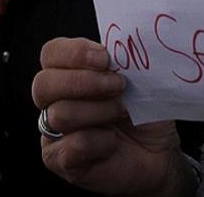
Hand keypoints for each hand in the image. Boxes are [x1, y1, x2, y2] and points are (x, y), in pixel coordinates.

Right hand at [32, 38, 194, 196]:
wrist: (159, 153)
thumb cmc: (144, 113)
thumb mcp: (138, 79)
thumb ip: (122, 59)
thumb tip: (120, 42)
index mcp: (68, 73)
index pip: (52, 54)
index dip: (74, 53)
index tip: (104, 58)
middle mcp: (54, 100)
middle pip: (44, 83)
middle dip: (84, 83)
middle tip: (117, 86)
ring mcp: (53, 131)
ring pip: (59, 114)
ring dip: (98, 112)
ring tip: (121, 113)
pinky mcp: (59, 160)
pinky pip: (69, 147)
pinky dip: (98, 143)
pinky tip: (112, 143)